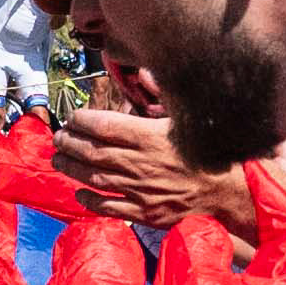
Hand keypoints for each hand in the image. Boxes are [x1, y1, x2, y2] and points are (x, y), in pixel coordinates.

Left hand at [56, 105, 229, 231]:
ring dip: (72, 168)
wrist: (227, 191)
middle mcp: (140, 163)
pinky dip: (90, 199)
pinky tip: (79, 192)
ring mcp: (139, 191)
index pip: (104, 125)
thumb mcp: (187, 115)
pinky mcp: (143, 213)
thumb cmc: (207, 150)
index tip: (73, 117)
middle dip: (69, 143)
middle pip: (93, 151)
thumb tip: (142, 71)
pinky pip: (108, 207)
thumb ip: (161, 93)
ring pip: (95, 178)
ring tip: (58, 160)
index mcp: (149, 136)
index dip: (82, 120)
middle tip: (58, 138)